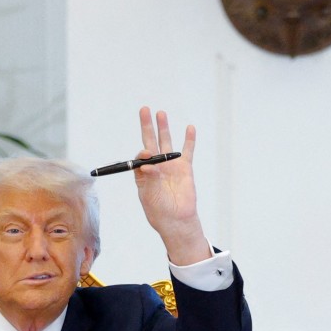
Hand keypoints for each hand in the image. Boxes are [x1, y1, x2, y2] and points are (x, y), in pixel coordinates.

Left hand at [134, 106, 210, 264]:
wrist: (176, 220)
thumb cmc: (158, 211)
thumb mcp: (147, 195)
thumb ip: (146, 178)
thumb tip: (147, 163)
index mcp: (144, 172)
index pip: (141, 156)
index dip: (143, 153)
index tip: (146, 154)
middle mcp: (156, 166)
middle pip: (151, 141)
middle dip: (147, 125)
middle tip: (144, 109)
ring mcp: (170, 166)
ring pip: (167, 142)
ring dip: (164, 127)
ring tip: (161, 113)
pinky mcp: (185, 169)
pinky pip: (187, 151)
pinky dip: (189, 140)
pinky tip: (189, 128)